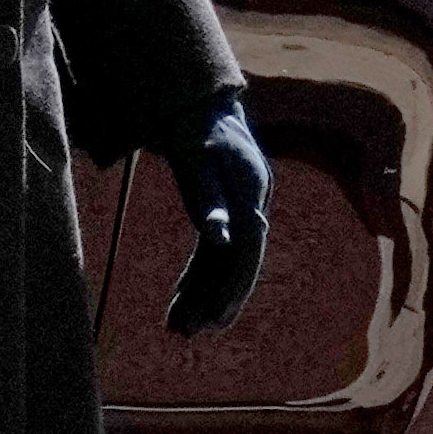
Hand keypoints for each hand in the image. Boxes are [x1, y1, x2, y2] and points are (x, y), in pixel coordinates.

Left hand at [157, 93, 270, 337]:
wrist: (199, 102)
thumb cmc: (193, 126)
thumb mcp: (196, 157)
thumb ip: (209, 197)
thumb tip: (220, 237)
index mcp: (253, 189)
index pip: (247, 248)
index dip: (231, 286)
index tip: (211, 319)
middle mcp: (255, 203)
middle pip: (239, 261)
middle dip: (215, 299)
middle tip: (186, 331)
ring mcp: (244, 209)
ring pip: (227, 260)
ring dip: (204, 293)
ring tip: (177, 326)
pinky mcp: (228, 213)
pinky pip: (216, 251)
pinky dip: (199, 276)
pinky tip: (182, 301)